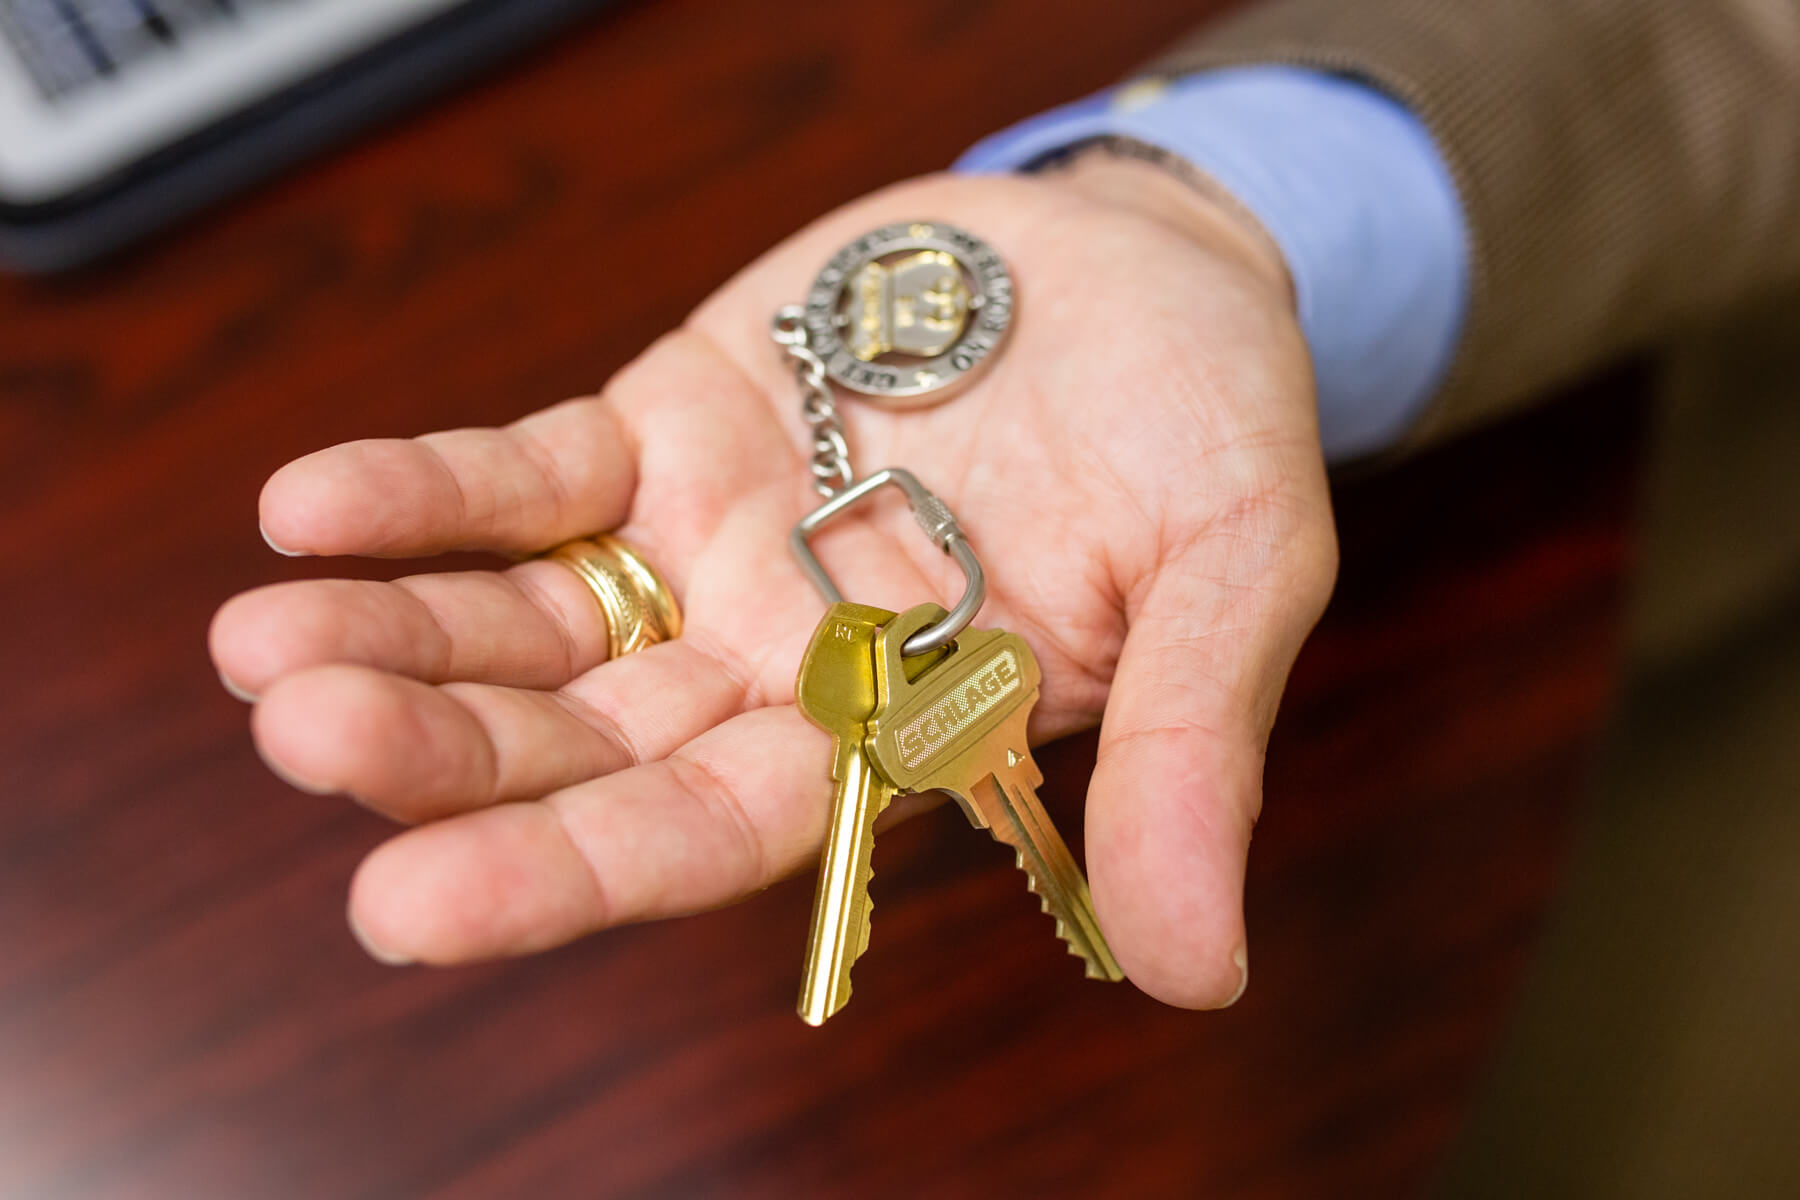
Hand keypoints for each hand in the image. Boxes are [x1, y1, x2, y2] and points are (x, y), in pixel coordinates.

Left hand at [209, 159, 1335, 1008]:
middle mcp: (775, 660)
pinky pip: (524, 475)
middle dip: (441, 753)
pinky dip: (423, 494)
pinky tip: (313, 510)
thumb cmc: (1211, 426)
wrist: (1150, 267)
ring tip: (267, 647)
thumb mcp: (1237, 574)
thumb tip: (1199, 969)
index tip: (415, 906)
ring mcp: (705, 545)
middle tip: (312, 740)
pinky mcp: (664, 424)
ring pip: (524, 619)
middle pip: (581, 739)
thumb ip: (1193, 752)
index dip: (573, 870)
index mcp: (895, 726)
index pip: (717, 828)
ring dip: (396, 634)